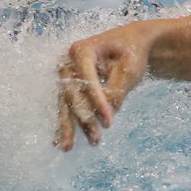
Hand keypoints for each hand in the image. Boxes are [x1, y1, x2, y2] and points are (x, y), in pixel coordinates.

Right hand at [56, 24, 153, 149]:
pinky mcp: (69, 85)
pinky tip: (58, 140)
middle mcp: (68, 61)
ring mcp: (65, 73)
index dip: (97, 101)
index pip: (88, 80)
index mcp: (83, 50)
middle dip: (83, 118)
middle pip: (73, 94)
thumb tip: (107, 115)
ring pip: (67, 103)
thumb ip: (117, 91)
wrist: (130, 42)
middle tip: (94, 139)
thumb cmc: (131, 52)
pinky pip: (67, 105)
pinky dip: (66, 122)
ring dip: (71, 125)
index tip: (108, 121)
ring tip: (69, 147)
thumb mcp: (130, 69)